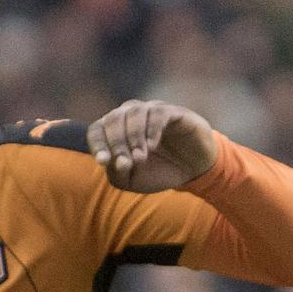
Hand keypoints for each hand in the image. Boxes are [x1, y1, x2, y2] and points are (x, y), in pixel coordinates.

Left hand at [87, 100, 219, 191]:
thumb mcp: (134, 181)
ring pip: (133, 112)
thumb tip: (116, 161)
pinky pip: (157, 113)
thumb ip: (117, 173)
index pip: (97, 129)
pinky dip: (151, 129)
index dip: (98, 144)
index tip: (103, 162)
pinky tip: (152, 145)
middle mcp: (132, 115)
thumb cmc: (160, 171)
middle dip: (116, 144)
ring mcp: (153, 110)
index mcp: (117, 130)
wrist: (195, 170)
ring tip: (140, 158)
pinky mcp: (174, 112)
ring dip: (133, 137)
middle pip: (113, 119)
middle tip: (127, 163)